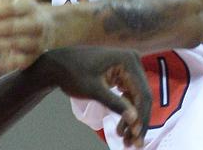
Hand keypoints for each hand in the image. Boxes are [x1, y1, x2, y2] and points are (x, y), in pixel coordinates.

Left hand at [0, 0, 56, 74]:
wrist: (53, 28)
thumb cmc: (25, 12)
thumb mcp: (14, 1)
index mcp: (28, 7)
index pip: (10, 9)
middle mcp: (34, 24)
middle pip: (12, 26)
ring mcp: (35, 42)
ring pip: (15, 44)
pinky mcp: (32, 59)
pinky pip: (17, 63)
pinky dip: (3, 66)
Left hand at [35, 47, 150, 147]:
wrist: (60, 64)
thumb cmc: (74, 74)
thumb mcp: (94, 90)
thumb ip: (115, 104)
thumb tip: (134, 119)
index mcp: (128, 61)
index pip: (143, 94)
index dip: (141, 118)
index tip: (136, 138)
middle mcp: (133, 61)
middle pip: (143, 97)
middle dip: (138, 122)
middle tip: (134, 144)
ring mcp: (128, 67)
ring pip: (137, 99)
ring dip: (132, 119)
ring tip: (125, 140)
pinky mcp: (122, 74)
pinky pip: (129, 96)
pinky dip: (126, 111)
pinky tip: (121, 128)